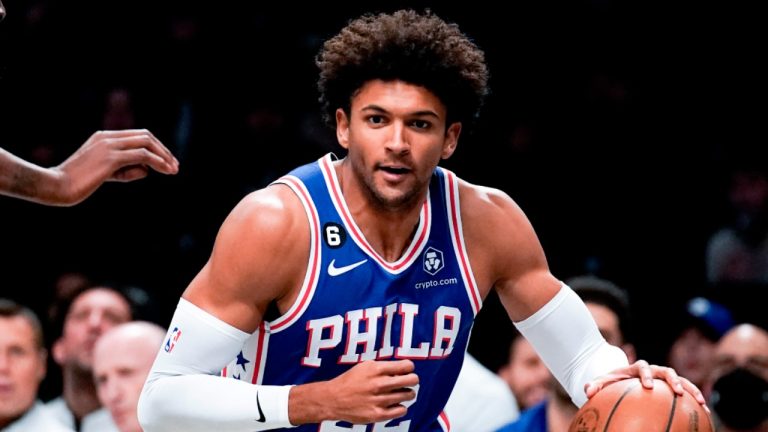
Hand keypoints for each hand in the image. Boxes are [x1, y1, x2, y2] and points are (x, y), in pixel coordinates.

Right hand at [53, 129, 178, 204]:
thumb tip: (146, 170)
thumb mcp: (106, 174)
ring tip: (174, 170)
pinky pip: (142, 156)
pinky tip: (165, 171)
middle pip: (145, 136)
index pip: (138, 136)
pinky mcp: (111, 158)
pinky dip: (157, 162)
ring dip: (164, 157)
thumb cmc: (79, 183)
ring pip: (146, 144)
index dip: (156, 147)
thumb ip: (125, 170)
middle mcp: (108, 137)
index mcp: (104, 137)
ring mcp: (109, 146)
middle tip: (175, 166)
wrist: (57, 186)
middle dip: (163, 150)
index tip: (167, 162)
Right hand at [290, 360, 418, 424]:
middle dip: (413, 380)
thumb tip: (404, 369)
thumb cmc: (350, 381)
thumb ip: (384, 367)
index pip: (407, 366)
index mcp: (376, 369)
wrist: (333, 399)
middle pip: (412, 380)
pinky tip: (394, 404)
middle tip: (409, 382)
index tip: (407, 370)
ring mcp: (378, 400)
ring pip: (408, 395)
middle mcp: (378, 384)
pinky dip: (401, 407)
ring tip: (401, 393)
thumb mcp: (365, 366)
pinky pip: (401, 410)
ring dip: (407, 394)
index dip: (409, 368)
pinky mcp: (377, 415)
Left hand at [584, 360, 708, 410]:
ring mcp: (664, 377)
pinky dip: (695, 399)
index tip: (648, 386)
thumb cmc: (613, 381)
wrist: (624, 377)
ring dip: (691, 389)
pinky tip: (705, 413)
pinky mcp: (672, 386)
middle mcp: (653, 370)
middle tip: (676, 391)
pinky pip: (686, 391)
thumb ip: (595, 385)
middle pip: (666, 370)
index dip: (646, 374)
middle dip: (672, 380)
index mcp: (636, 367)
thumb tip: (587, 391)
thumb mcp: (602, 382)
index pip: (642, 367)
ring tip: (701, 402)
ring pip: (681, 380)